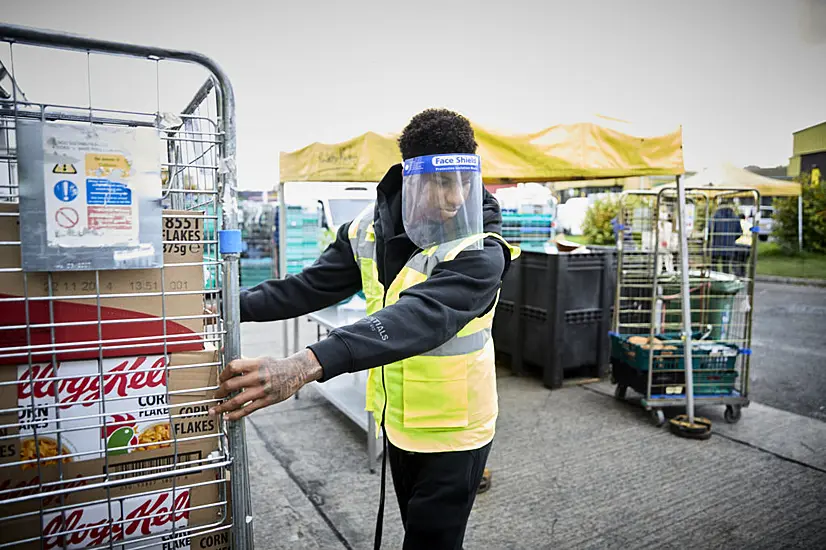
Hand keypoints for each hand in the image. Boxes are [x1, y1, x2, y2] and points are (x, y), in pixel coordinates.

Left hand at [208, 349, 322, 420]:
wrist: (295, 373)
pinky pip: (247, 410)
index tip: (219, 379)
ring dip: (223, 407)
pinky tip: (227, 417)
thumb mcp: (260, 359)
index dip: (223, 373)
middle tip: (215, 395)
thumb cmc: (275, 365)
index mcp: (255, 364)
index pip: (233, 366)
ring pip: (237, 401)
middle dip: (219, 392)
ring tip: (214, 410)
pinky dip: (235, 415)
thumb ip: (242, 360)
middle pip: (231, 385)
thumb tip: (223, 351)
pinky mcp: (266, 401)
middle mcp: (258, 377)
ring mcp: (262, 390)